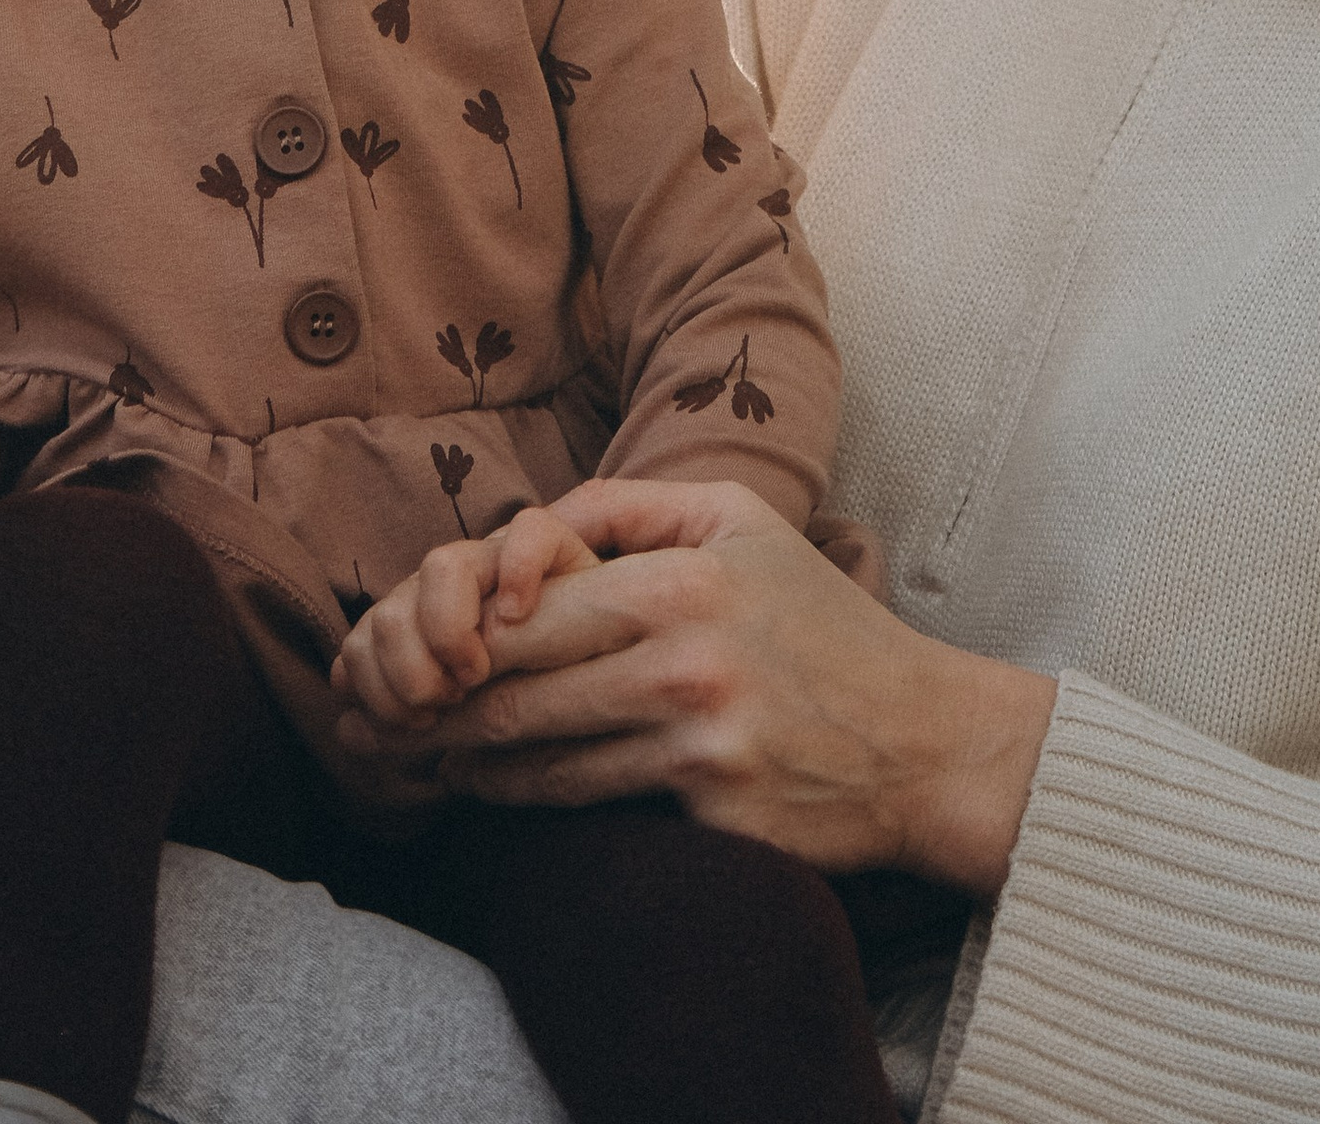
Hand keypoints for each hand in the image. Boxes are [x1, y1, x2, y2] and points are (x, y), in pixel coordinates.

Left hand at [340, 476, 1055, 896]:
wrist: (921, 742)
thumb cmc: (821, 620)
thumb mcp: (740, 521)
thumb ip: (628, 506)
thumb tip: (529, 525)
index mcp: (683, 581)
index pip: (530, 610)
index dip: (462, 635)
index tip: (432, 648)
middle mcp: (684, 662)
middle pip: (518, 688)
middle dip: (444, 704)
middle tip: (398, 714)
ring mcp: (695, 745)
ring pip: (539, 757)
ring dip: (471, 762)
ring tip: (433, 755)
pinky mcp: (707, 813)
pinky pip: (588, 807)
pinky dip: (531, 801)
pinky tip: (498, 792)